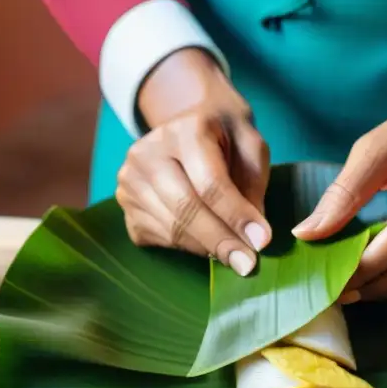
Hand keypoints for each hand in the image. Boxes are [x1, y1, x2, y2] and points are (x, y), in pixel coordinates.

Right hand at [117, 48, 270, 275]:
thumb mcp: (251, 146)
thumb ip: (254, 185)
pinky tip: (207, 241)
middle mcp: (147, 153)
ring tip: (234, 253)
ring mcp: (130, 180)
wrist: (189, 123)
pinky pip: (159, 238)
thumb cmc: (226, 136)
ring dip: (207, 248)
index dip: (236, 216)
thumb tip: (251, 235)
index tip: (261, 242)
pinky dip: (188, 247)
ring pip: (172, 229)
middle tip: (248, 264)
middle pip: (185, 209)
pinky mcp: (125, 205)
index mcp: (184, 131)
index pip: (209, 183)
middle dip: (221, 241)